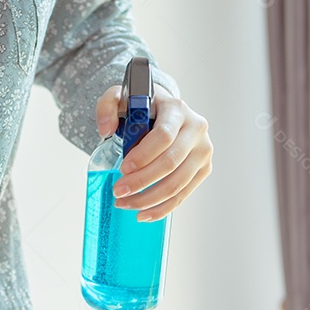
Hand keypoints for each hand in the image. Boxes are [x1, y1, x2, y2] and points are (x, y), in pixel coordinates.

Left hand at [95, 83, 212, 220]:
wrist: (164, 111)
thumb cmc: (143, 106)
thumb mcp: (121, 96)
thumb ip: (107, 106)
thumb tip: (105, 130)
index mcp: (177, 109)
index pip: (164, 136)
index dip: (144, 155)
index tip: (123, 168)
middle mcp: (196, 130)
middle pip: (171, 163)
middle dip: (142, 181)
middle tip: (118, 192)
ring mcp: (203, 151)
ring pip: (178, 183)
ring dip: (149, 199)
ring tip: (125, 204)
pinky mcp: (203, 169)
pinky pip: (183, 194)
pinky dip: (162, 208)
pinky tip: (144, 213)